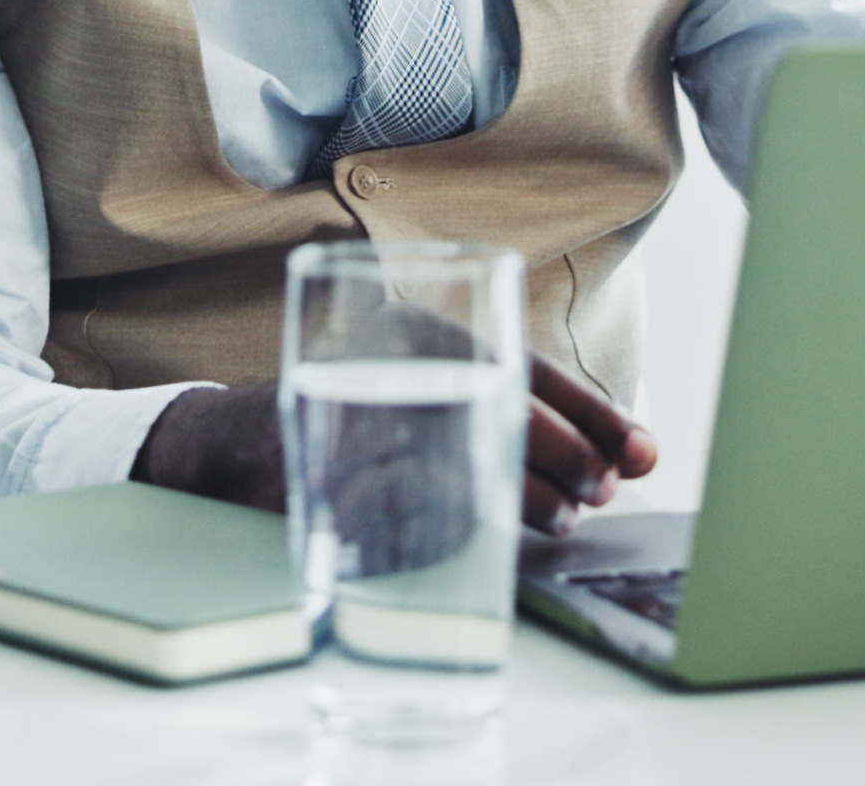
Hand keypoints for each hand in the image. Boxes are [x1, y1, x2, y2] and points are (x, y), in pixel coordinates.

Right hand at [132, 359, 659, 535]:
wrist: (223, 448)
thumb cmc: (350, 423)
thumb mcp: (418, 392)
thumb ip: (495, 411)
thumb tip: (606, 460)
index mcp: (419, 332)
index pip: (526, 365)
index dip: (592, 411)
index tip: (641, 450)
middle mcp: (388, 361)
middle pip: (503, 400)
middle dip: (569, 451)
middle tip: (604, 489)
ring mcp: (354, 416)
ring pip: (464, 449)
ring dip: (524, 491)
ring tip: (561, 518)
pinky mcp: (326, 473)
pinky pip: (410, 498)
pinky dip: (456, 517)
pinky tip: (486, 532)